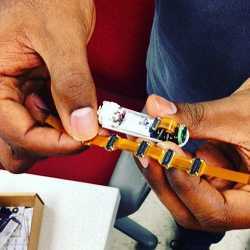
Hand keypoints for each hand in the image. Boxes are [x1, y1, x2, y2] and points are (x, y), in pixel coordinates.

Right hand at [0, 0, 97, 171]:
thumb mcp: (61, 37)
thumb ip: (71, 84)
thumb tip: (83, 127)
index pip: (17, 133)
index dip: (54, 143)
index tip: (86, 139)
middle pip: (18, 146)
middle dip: (53, 144)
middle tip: (83, 129)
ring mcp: (16, 97)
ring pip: (30, 140)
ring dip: (58, 138)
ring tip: (80, 116)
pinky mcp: (32, 97)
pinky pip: (44, 124)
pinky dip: (63, 125)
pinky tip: (77, 109)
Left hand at [137, 78, 249, 231]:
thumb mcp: (236, 116)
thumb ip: (195, 117)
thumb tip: (158, 111)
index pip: (215, 211)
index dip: (184, 184)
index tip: (166, 152)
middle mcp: (236, 201)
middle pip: (190, 208)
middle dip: (164, 176)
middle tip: (147, 148)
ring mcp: (219, 189)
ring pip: (180, 191)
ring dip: (164, 164)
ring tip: (161, 137)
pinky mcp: (207, 175)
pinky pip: (180, 174)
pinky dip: (169, 157)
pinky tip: (174, 139)